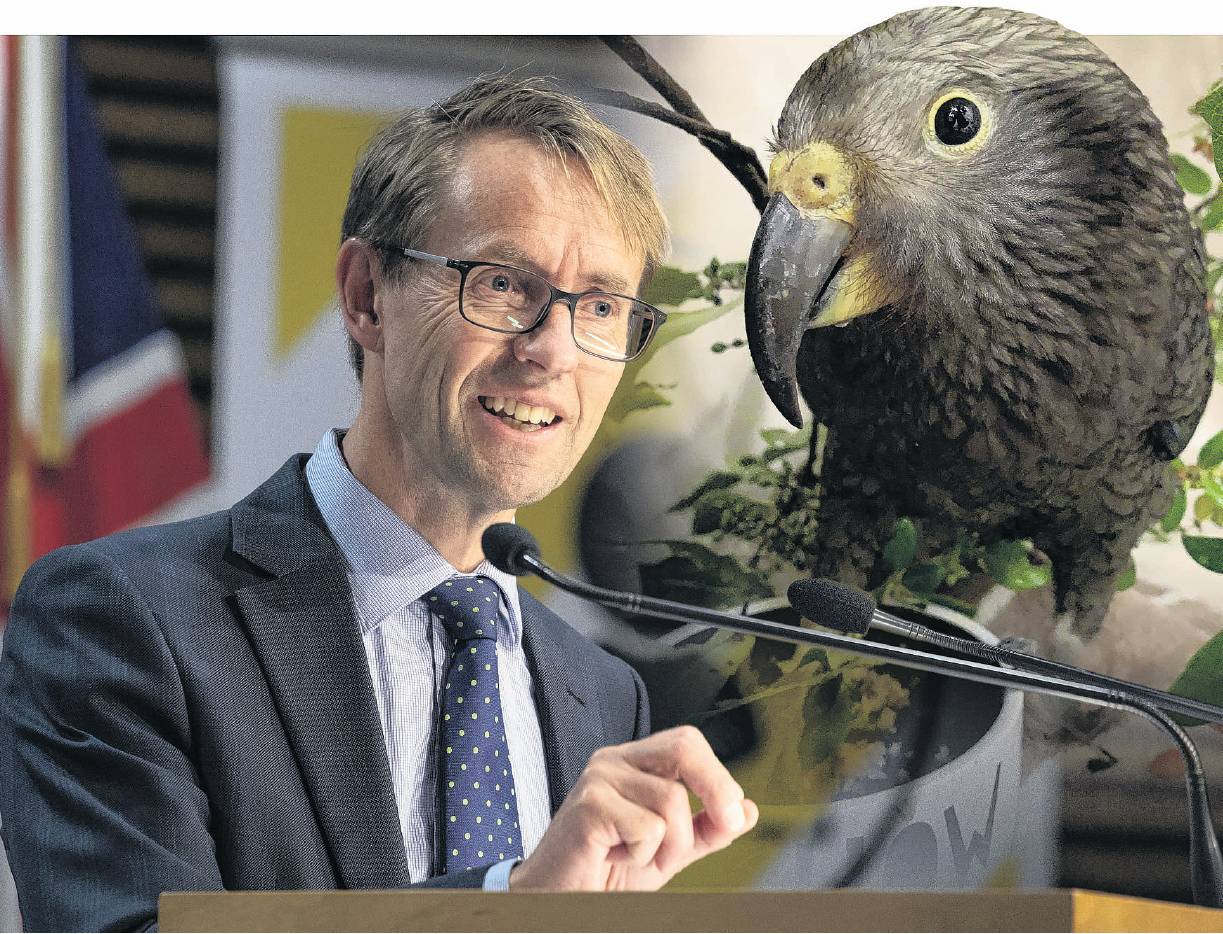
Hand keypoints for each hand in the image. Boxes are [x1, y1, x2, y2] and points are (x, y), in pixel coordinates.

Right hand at [508, 725, 757, 890]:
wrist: (557, 897)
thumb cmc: (604, 871)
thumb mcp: (667, 849)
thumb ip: (704, 828)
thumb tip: (748, 810)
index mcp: (632, 763)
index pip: (687, 741)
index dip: (719, 775)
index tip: (735, 815)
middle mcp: (614, 761)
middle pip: (684, 747)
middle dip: (716, 788)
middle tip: (727, 823)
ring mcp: (599, 779)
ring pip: (672, 800)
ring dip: (669, 844)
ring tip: (636, 855)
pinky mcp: (588, 806)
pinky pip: (646, 828)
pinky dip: (642, 855)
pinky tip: (615, 857)